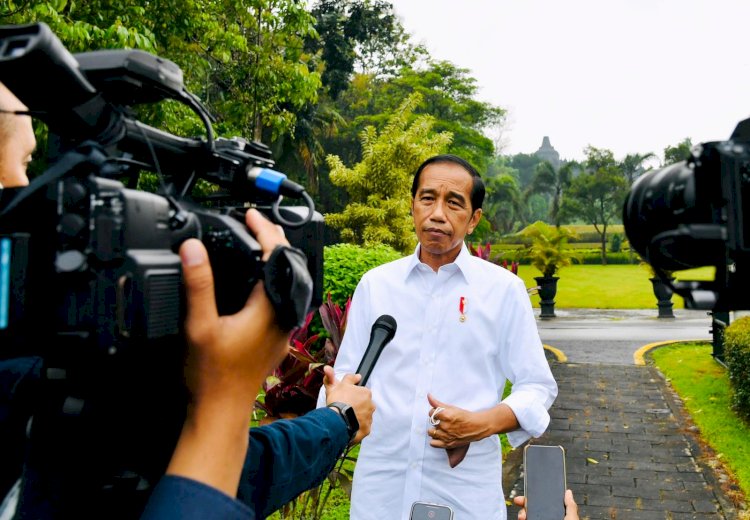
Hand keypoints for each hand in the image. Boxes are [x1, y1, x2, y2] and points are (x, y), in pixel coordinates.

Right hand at [181, 208, 290, 406]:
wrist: (222, 411)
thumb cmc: (212, 376)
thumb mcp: (199, 325)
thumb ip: (198, 285)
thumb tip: (193, 248)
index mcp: (271, 308)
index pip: (277, 256)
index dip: (264, 231)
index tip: (250, 215)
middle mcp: (284, 316)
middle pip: (287, 267)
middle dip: (272, 240)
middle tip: (253, 223)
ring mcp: (283, 328)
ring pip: (285, 283)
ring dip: (273, 260)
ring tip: (254, 243)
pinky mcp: (276, 337)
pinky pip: (280, 298)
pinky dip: (269, 280)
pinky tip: (254, 279)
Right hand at [323, 365, 374, 443]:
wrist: (337, 420)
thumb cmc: (338, 401)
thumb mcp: (338, 385)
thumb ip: (343, 377)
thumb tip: (347, 372)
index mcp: (366, 393)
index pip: (361, 393)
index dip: (352, 395)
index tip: (345, 399)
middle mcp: (371, 405)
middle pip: (364, 405)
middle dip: (356, 406)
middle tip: (345, 408)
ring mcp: (369, 418)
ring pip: (363, 416)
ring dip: (357, 416)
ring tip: (345, 418)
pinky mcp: (366, 429)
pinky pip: (362, 427)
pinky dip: (357, 427)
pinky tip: (348, 426)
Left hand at [426, 394, 492, 448]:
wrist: (476, 427)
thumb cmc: (464, 416)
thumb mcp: (451, 407)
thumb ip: (438, 403)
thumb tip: (428, 395)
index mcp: (446, 415)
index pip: (431, 412)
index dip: (435, 412)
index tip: (440, 414)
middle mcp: (445, 426)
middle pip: (431, 422)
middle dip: (436, 420)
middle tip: (443, 420)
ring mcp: (446, 436)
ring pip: (431, 432)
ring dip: (434, 430)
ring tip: (441, 428)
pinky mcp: (447, 443)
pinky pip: (433, 443)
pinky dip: (435, 440)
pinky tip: (440, 436)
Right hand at [513, 490, 578, 519]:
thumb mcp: (571, 518)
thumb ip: (570, 506)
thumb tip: (568, 492)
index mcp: (556, 516)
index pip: (545, 504)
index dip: (537, 497)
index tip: (530, 493)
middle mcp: (546, 519)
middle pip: (533, 508)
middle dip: (525, 504)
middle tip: (519, 501)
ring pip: (527, 516)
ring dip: (522, 513)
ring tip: (522, 516)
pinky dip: (522, 519)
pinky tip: (523, 518)